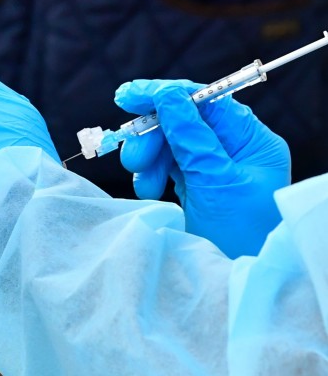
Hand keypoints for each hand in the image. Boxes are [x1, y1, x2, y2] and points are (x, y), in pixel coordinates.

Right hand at [116, 79, 290, 257]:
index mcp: (251, 141)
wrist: (238, 283)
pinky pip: (165, 165)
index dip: (164, 94)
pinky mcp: (196, 183)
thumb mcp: (215, 180)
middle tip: (132, 158)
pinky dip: (151, 174)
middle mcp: (234, 148)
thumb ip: (190, 135)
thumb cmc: (242, 234)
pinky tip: (149, 192)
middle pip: (182, 121)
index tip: (127, 96)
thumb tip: (167, 94)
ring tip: (144, 186)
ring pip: (168, 143)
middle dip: (153, 137)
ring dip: (148, 159)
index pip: (205, 100)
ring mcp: (213, 166)